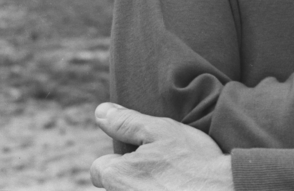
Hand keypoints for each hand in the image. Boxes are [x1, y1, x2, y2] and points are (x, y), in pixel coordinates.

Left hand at [90, 103, 231, 189]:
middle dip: (132, 178)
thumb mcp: (162, 130)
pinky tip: (177, 190)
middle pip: (116, 187)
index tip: (144, 156)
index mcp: (117, 176)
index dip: (120, 159)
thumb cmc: (192, 161)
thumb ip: (127, 122)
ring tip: (171, 183)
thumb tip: (100, 111)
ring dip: (146, 188)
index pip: (100, 168)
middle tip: (162, 170)